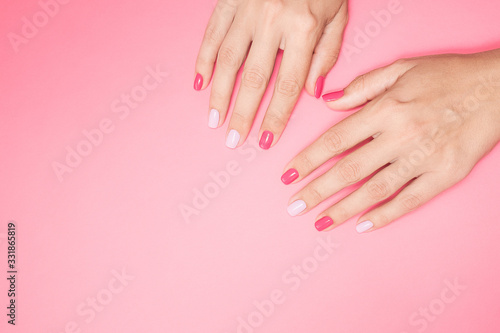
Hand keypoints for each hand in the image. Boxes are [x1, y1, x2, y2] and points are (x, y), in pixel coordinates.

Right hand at [194, 0, 347, 148]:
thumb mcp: (338, 14)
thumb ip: (327, 54)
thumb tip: (313, 92)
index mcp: (304, 28)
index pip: (289, 85)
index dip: (276, 117)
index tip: (266, 140)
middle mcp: (273, 21)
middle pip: (255, 79)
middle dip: (243, 113)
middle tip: (233, 139)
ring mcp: (247, 10)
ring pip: (228, 60)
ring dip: (219, 93)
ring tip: (213, 120)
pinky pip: (212, 33)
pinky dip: (203, 59)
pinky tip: (199, 83)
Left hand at [282, 51, 499, 232]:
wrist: (498, 87)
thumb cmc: (448, 75)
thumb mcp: (401, 69)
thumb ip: (362, 87)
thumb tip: (328, 101)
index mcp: (386, 108)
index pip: (335, 140)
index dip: (308, 160)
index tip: (288, 175)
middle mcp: (401, 135)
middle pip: (348, 170)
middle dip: (317, 191)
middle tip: (294, 207)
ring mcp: (424, 157)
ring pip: (374, 189)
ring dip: (343, 209)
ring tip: (320, 222)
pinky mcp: (445, 174)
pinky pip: (410, 200)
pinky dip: (385, 215)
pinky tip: (363, 226)